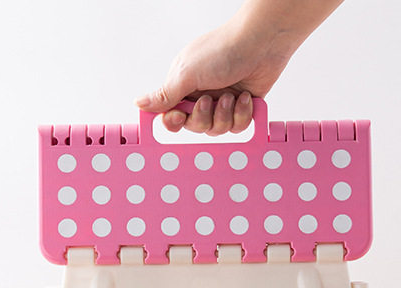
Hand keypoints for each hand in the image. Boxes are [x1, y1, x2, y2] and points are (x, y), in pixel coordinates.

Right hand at [134, 16, 291, 134]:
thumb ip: (164, 95)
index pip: (172, 115)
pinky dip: (242, 115)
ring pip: (217, 130)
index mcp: (184, 86)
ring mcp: (222, 102)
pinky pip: (237, 127)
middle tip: (210, 100)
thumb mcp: (187, 74)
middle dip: (204, 118)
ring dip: (225, 115)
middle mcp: (201, 95)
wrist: (262, 43)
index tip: (178, 117)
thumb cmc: (223, 51)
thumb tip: (138, 104)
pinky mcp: (241, 107)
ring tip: (232, 96)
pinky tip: (245, 98)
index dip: (175, 122)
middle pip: (195, 127)